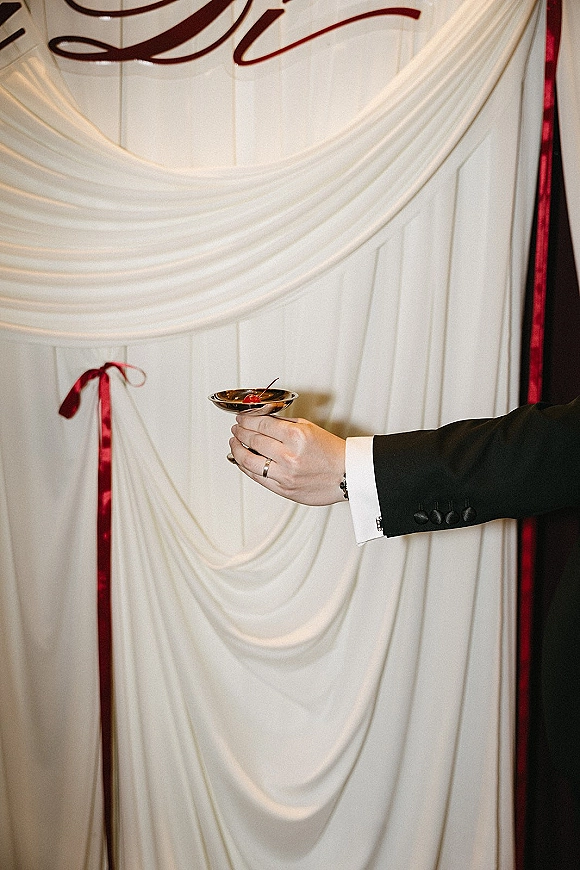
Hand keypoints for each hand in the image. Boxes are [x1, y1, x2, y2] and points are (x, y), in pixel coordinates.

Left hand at [229, 415, 346, 505]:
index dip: (246, 419)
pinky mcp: (284, 489)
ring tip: (235, 443)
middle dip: (240, 432)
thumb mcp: (310, 428)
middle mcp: (289, 456)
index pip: (261, 424)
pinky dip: (245, 468)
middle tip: (237, 428)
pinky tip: (242, 461)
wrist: (348, 475)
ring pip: (249, 461)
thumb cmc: (332, 452)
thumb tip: (263, 420)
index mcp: (297, 437)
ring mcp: (285, 475)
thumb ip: (285, 424)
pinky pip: (257, 478)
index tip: (242, 418)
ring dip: (237, 449)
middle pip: (253, 440)